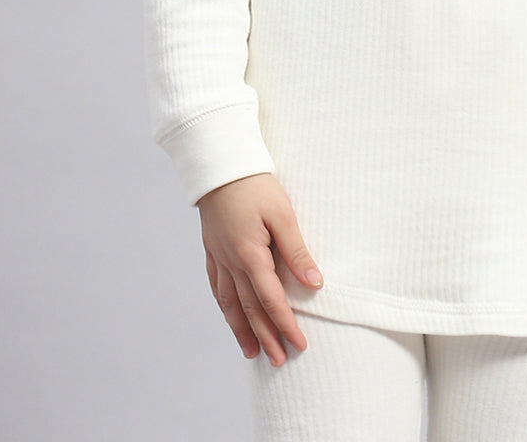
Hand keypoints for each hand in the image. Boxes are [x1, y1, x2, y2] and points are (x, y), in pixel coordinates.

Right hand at [197, 173, 323, 366]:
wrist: (220, 165)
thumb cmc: (255, 185)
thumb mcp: (283, 214)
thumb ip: (297, 250)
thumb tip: (314, 282)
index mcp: (250, 255)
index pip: (271, 300)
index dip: (286, 324)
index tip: (299, 344)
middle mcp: (231, 262)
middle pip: (249, 309)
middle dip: (266, 336)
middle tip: (278, 361)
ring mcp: (218, 257)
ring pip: (229, 303)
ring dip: (241, 329)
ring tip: (252, 352)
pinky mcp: (212, 249)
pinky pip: (216, 286)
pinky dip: (224, 306)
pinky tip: (229, 315)